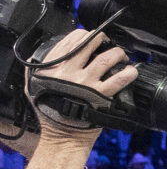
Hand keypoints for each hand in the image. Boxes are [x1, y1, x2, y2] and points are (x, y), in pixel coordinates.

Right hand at [24, 29, 137, 147]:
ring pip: (106, 59)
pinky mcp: (100, 95)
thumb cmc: (49, 111)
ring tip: (122, 56)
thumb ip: (37, 69)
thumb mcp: (33, 85)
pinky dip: (128, 73)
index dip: (84, 34)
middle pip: (89, 44)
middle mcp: (68, 72)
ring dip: (118, 53)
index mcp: (52, 67)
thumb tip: (41, 57)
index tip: (91, 37)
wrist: (61, 134)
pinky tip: (131, 71)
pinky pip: (118, 80)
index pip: (70, 40)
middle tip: (108, 43)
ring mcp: (85, 83)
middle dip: (102, 39)